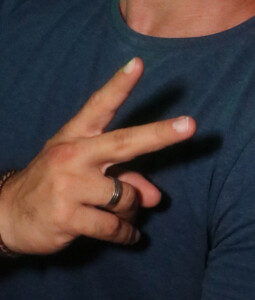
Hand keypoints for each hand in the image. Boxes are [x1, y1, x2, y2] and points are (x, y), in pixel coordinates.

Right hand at [0, 57, 194, 253]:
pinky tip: (128, 235)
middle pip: (124, 142)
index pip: (100, 106)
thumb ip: (123, 177)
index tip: (138, 64)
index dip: (119, 85)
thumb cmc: (55, 186)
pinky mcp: (67, 216)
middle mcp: (73, 156)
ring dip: (133, 210)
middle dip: (160, 134)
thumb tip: (154, 197)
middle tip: (190, 125)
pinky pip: (113, 226)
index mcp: (76, 137)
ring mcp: (68, 186)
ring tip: (125, 215)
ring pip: (125, 196)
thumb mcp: (82, 173)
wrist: (5, 215)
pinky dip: (126, 233)